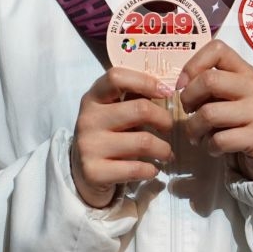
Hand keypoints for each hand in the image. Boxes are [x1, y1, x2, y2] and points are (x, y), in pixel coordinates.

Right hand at [70, 66, 176, 208]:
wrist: (83, 173)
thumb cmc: (107, 136)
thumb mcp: (113, 112)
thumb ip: (133, 98)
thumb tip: (166, 87)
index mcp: (93, 98)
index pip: (116, 77)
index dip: (145, 81)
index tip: (166, 92)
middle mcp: (88, 119)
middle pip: (141, 109)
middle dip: (165, 119)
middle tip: (169, 128)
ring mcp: (89, 146)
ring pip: (144, 142)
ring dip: (164, 149)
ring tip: (166, 153)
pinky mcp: (94, 172)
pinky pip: (137, 169)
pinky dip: (152, 170)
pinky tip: (151, 169)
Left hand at [176, 40, 252, 181]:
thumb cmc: (239, 123)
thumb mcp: (226, 99)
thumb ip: (208, 87)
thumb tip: (181, 85)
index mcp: (246, 72)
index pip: (218, 49)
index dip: (192, 65)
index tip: (183, 85)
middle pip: (209, 80)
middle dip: (188, 98)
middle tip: (188, 112)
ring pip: (209, 113)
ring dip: (194, 128)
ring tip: (197, 136)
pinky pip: (220, 139)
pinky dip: (209, 146)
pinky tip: (214, 148)